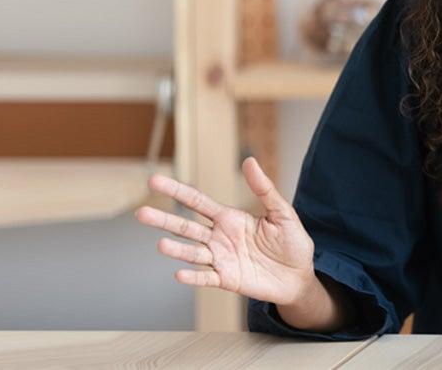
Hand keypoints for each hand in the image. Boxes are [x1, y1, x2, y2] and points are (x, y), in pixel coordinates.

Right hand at [134, 157, 316, 305]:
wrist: (300, 277)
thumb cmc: (292, 243)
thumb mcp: (282, 212)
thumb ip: (264, 189)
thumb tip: (250, 161)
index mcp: (229, 218)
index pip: (197, 202)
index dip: (176, 191)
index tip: (155, 181)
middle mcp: (219, 237)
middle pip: (186, 227)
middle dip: (164, 220)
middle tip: (141, 213)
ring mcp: (220, 259)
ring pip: (192, 252)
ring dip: (177, 250)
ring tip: (161, 245)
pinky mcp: (227, 280)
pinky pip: (206, 278)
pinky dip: (193, 278)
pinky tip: (180, 275)